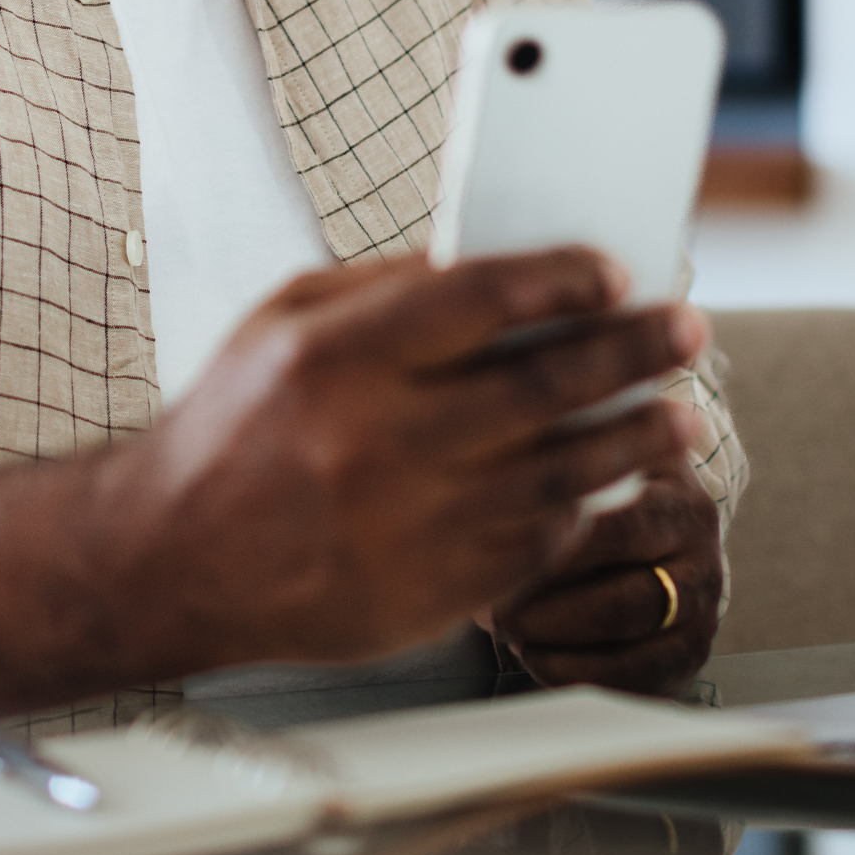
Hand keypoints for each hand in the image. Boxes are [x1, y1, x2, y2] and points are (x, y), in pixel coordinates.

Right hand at [122, 252, 711, 667]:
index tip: (613, 271)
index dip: (565, 279)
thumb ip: (385, 286)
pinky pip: (534, 543)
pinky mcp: (431, 591)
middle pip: (544, 382)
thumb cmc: (229, 430)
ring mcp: (411, 524)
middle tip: (683, 329)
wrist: (172, 560)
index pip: (485, 297)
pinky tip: (608, 481)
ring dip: (635, 436)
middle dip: (633, 349)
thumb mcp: (282, 321)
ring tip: (682, 413)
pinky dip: (581, 507)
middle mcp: (378, 440)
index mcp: (337, 357)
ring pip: (561, 471)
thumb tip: (494, 263)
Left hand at [481, 456, 724, 695]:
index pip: (617, 531)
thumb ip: (560, 456)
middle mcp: (702, 561)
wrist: (662, 525)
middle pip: (625, 601)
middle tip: (494, 612)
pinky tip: (536, 658)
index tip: (496, 560)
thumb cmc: (610, 487)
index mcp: (681, 502)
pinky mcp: (688, 659)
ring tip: (509, 633)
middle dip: (548, 613)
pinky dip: (578, 676)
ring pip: (632, 648)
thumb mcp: (598, 451)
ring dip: (558, 647)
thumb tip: (496, 480)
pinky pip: (636, 683)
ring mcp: (702, 616)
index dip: (554, 553)